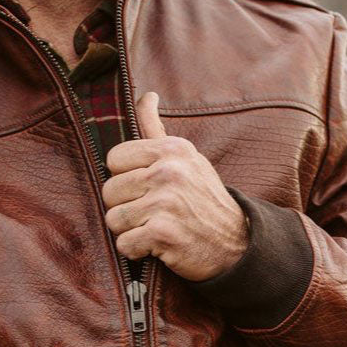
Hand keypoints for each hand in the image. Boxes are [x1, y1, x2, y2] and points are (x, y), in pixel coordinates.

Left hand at [102, 92, 250, 279]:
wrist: (237, 243)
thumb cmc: (203, 199)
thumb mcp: (186, 158)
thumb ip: (156, 128)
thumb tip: (146, 95)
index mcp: (172, 149)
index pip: (114, 159)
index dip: (126, 178)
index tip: (149, 188)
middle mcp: (169, 171)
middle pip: (109, 191)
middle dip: (127, 207)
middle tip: (156, 213)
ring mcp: (167, 202)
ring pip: (113, 219)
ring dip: (131, 231)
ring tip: (157, 227)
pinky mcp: (163, 233)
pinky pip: (124, 244)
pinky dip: (138, 251)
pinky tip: (160, 245)